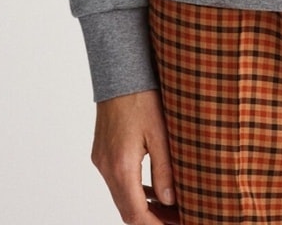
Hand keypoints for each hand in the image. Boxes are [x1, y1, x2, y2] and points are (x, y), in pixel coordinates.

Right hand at [91, 89, 177, 223]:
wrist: (119, 71)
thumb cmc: (142, 96)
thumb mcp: (160, 131)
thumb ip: (164, 168)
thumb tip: (170, 200)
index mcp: (121, 166)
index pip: (135, 213)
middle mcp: (107, 167)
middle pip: (126, 210)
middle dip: (152, 220)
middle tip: (179, 218)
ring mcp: (101, 160)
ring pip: (121, 197)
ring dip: (143, 207)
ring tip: (171, 209)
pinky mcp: (102, 152)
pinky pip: (117, 182)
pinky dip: (134, 191)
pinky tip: (152, 190)